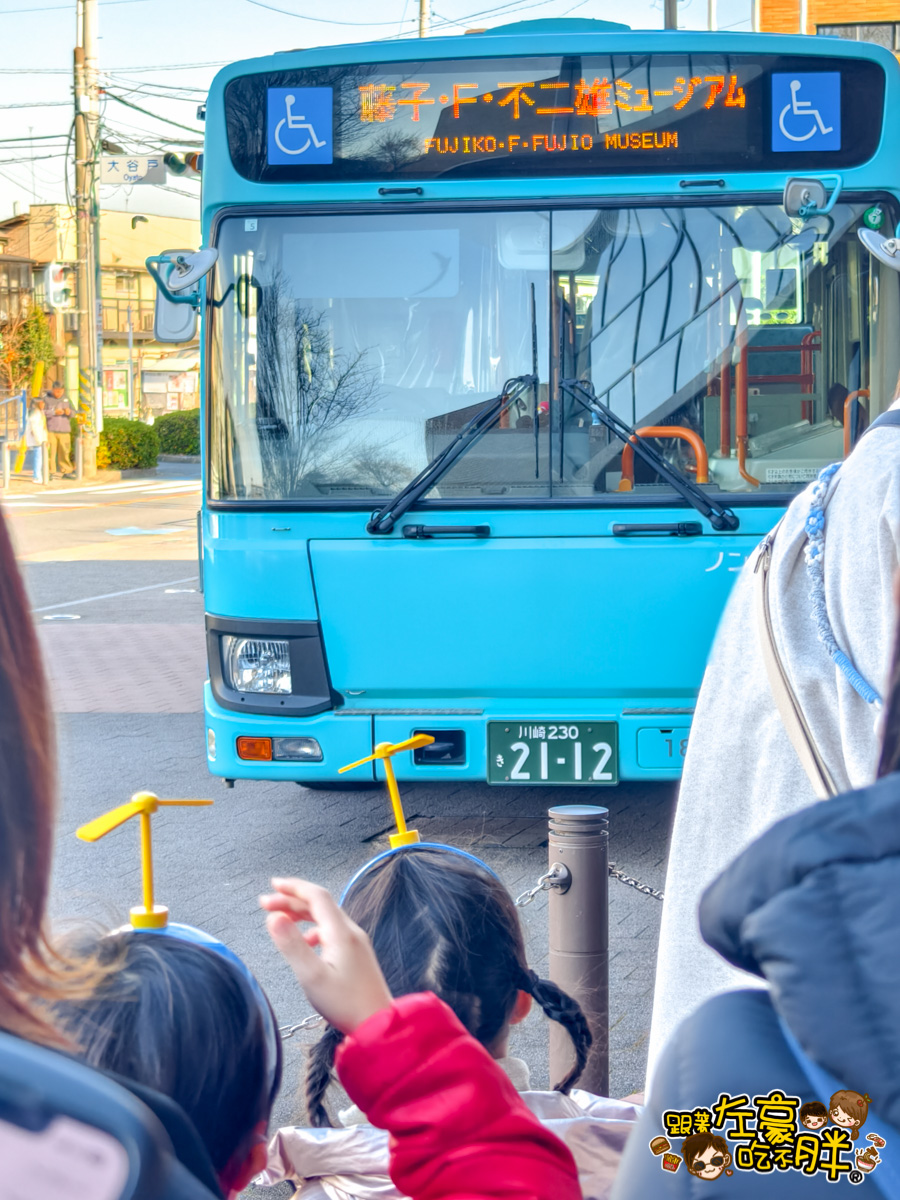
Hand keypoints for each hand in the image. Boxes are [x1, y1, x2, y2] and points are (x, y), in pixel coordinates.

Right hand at [260, 878, 391, 1033]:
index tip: (272, 886)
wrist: (378, 1025)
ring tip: (281, 920)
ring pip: (326, 918)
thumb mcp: (312, 976)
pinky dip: (313, 929)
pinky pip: (332, 932)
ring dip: (302, 914)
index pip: (317, 896)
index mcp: (341, 932)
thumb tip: (273, 918)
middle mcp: (351, 932)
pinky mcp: (357, 955)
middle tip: (266, 903)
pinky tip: (306, 942)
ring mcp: (357, 943)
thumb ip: (291, 945)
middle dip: (292, 900)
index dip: (293, 887)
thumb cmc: (345, 1004)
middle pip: (320, 905)